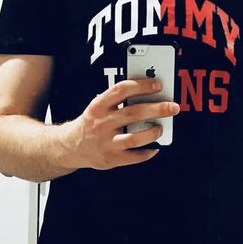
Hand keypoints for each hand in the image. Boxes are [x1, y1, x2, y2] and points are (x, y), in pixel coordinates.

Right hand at [62, 78, 179, 169]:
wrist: (71, 146)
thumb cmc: (90, 124)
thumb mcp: (98, 107)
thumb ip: (118, 101)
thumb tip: (147, 95)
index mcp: (98, 106)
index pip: (122, 90)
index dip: (142, 86)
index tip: (157, 85)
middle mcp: (102, 123)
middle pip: (134, 113)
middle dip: (157, 109)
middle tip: (172, 107)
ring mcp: (107, 142)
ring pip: (135, 138)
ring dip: (152, 133)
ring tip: (160, 129)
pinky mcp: (111, 158)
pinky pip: (134, 157)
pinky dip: (147, 153)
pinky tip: (154, 148)